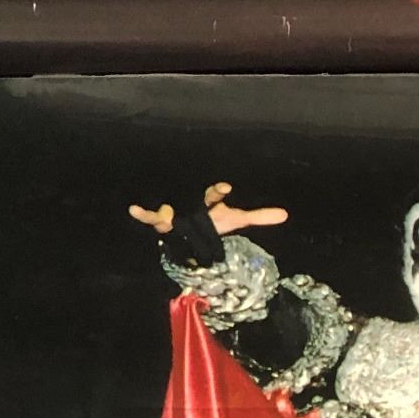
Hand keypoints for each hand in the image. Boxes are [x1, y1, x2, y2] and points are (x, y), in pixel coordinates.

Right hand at [128, 181, 289, 236]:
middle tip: (203, 195)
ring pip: (170, 209)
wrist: (193, 230)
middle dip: (196, 198)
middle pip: (192, 199)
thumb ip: (258, 216)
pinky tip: (132, 209)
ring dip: (167, 210)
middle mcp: (191, 202)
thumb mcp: (234, 219)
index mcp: (209, 201)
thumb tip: (285, 214)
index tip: (227, 187)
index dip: (219, 191)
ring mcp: (175, 210)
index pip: (215, 194)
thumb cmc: (213, 221)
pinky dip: (141, 212)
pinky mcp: (159, 220)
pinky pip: (148, 215)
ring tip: (166, 212)